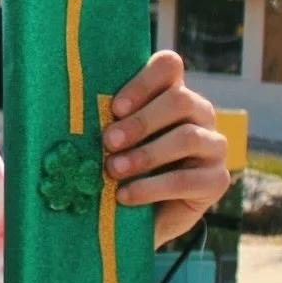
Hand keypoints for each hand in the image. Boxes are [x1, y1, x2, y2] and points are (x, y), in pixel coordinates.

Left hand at [105, 51, 229, 248]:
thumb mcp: (111, 141)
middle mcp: (199, 113)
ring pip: (187, 137)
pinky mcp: (216, 181)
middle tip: (108, 142)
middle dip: (140, 121)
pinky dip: (152, 188)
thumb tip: (65, 111)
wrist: (141, 216)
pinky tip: (125, 196)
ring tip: (113, 170)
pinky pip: (187, 180)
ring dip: (145, 154)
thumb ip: (105, 121)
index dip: (143, 82)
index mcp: (172, 93)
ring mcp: (213, 146)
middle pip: (180, 100)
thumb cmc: (120, 167)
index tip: (114, 107)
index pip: (168, 66)